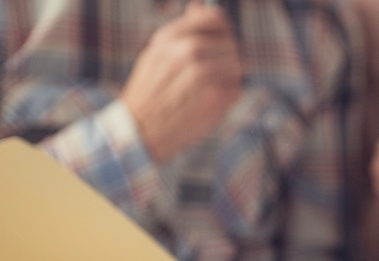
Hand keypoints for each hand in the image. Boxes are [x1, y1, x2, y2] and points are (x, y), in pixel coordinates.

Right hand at [121, 2, 243, 162]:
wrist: (141, 130)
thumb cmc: (149, 91)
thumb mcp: (156, 53)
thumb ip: (181, 30)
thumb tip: (200, 6)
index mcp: (172, 36)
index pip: (215, 18)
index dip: (222, 29)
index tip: (221, 39)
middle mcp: (190, 51)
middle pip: (230, 42)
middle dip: (226, 56)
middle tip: (211, 74)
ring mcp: (206, 73)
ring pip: (237, 64)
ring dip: (228, 76)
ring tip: (207, 89)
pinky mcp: (218, 96)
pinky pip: (236, 88)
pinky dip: (228, 95)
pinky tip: (208, 102)